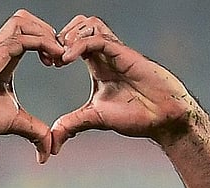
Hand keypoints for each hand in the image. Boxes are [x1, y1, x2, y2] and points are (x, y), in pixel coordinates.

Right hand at [0, 10, 63, 162]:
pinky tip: (53, 61)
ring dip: (45, 33)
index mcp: (5, 60)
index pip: (29, 34)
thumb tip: (47, 151)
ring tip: (58, 56)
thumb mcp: (14, 122)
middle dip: (48, 31)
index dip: (48, 42)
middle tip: (60, 56)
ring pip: (23, 20)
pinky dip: (42, 43)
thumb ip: (34, 131)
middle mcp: (0, 50)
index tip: (60, 63)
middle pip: (26, 19)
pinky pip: (22, 37)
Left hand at [50, 16, 198, 153]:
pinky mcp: (125, 54)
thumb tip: (52, 142)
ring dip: (70, 36)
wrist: (162, 119)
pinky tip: (67, 60)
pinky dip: (79, 45)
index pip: (73, 40)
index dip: (56, 46)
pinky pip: (98, 38)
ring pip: (89, 24)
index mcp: (97, 64)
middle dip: (60, 35)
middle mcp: (106, 54)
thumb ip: (73, 124)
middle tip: (50, 57)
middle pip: (80, 24)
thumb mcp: (95, 118)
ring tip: (60, 58)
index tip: (47, 63)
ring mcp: (116, 52)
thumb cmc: (136, 115)